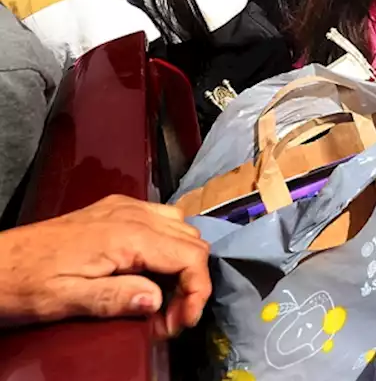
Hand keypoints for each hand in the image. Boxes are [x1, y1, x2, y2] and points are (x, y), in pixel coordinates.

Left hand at [0, 195, 210, 337]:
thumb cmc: (24, 283)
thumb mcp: (66, 299)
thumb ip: (115, 298)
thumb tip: (157, 300)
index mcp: (126, 235)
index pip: (190, 256)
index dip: (197, 292)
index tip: (182, 322)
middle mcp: (131, 214)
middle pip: (193, 241)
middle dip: (191, 282)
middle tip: (170, 318)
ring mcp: (124, 208)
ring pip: (182, 228)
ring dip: (182, 263)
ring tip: (160, 298)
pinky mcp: (114, 209)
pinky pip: (161, 220)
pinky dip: (168, 246)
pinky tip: (148, 271)